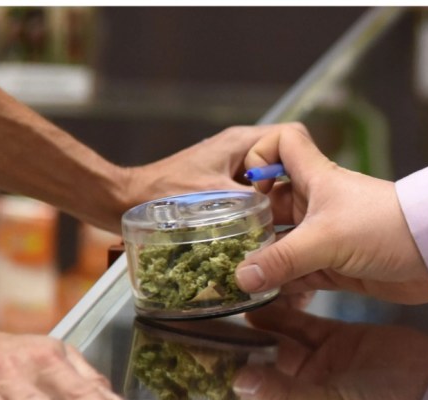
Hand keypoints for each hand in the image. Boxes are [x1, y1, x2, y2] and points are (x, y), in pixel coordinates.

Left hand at [121, 123, 310, 212]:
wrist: (124, 200)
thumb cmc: (162, 195)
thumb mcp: (216, 202)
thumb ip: (253, 209)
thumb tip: (282, 225)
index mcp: (241, 142)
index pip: (293, 138)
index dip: (303, 165)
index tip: (300, 194)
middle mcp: (238, 150)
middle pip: (284, 164)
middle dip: (291, 191)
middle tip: (293, 217)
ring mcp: (229, 168)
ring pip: (268, 183)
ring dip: (272, 205)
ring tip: (277, 228)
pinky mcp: (220, 186)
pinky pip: (251, 196)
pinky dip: (255, 212)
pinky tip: (255, 233)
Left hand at [231, 302, 427, 399]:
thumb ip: (280, 397)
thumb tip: (238, 380)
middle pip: (263, 397)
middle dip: (239, 379)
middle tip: (207, 358)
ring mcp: (321, 372)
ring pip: (276, 356)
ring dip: (253, 341)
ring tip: (225, 323)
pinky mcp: (336, 342)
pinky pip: (300, 328)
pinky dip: (280, 317)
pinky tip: (257, 305)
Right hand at [233, 125, 427, 303]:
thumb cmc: (388, 227)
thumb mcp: (327, 239)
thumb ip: (282, 259)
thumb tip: (241, 276)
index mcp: (315, 179)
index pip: (282, 145)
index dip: (260, 156)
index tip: (246, 185)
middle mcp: (316, 204)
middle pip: (272, 203)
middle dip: (249, 222)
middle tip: (224, 244)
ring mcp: (325, 236)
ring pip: (282, 243)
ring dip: (262, 259)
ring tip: (236, 276)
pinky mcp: (335, 267)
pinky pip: (297, 274)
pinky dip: (281, 284)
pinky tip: (264, 295)